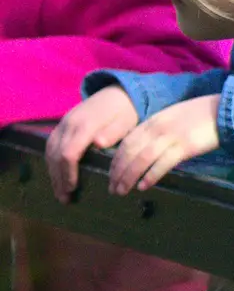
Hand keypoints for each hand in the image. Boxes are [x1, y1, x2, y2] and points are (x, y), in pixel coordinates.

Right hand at [46, 87, 139, 201]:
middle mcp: (69, 123)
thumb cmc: (125, 111)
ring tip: (59, 192)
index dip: (68, 173)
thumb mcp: (126, 121)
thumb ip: (113, 132)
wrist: (118, 92)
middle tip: (64, 198)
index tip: (72, 188)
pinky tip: (57, 174)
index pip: (69, 153)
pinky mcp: (62, 124)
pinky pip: (50, 144)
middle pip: (55, 155)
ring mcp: (63, 123)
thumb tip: (99, 143)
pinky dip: (51, 161)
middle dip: (58, 178)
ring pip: (49, 150)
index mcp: (85, 125)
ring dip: (52, 172)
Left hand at [104, 96, 220, 195]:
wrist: (225, 110)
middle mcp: (157, 129)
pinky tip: (143, 187)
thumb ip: (158, 130)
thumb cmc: (201, 115)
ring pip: (141, 160)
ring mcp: (171, 137)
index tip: (111, 175)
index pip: (126, 142)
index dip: (116, 161)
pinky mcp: (185, 147)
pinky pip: (162, 164)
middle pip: (130, 152)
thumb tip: (145, 149)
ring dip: (128, 177)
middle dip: (118, 172)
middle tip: (112, 189)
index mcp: (153, 121)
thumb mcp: (172, 118)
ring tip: (122, 191)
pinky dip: (150, 176)